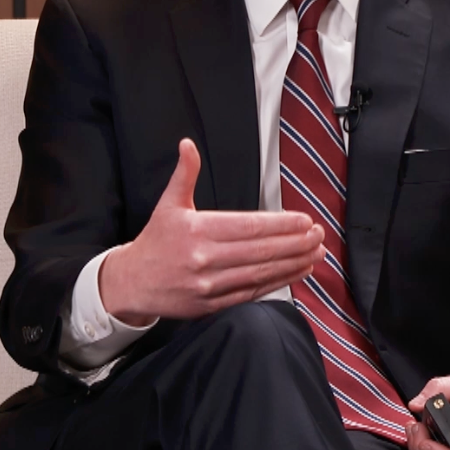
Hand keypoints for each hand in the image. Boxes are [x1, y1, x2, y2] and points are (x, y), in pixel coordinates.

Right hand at [98, 139, 323, 325]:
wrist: (131, 283)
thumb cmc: (155, 241)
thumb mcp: (167, 204)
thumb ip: (184, 174)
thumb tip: (188, 145)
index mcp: (197, 230)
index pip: (248, 227)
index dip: (280, 225)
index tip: (304, 221)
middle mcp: (204, 259)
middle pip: (260, 250)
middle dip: (294, 243)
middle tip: (318, 235)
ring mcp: (209, 285)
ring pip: (260, 273)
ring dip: (293, 263)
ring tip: (315, 253)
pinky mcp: (212, 305)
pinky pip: (251, 292)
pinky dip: (277, 282)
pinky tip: (296, 272)